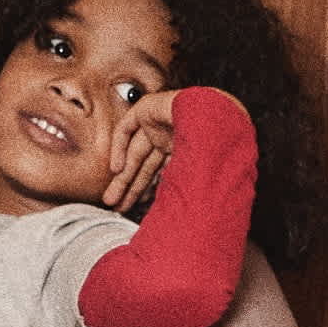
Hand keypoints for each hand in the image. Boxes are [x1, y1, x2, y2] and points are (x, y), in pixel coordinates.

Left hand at [103, 87, 251, 213]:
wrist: (218, 117)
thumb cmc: (212, 150)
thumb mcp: (191, 179)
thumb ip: (175, 192)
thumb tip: (164, 220)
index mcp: (186, 149)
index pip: (159, 171)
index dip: (144, 190)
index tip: (132, 209)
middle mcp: (172, 136)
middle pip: (145, 164)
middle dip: (130, 187)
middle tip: (116, 207)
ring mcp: (161, 122)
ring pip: (134, 152)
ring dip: (122, 176)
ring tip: (109, 199)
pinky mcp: (149, 107)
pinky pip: (127, 128)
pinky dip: (119, 147)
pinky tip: (116, 169)